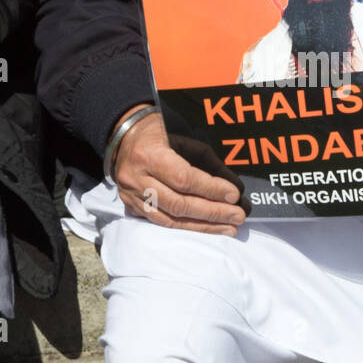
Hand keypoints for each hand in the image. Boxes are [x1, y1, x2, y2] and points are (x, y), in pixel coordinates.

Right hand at [110, 105, 246, 233]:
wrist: (123, 138)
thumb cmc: (157, 134)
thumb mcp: (184, 139)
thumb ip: (209, 163)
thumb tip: (234, 188)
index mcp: (148, 154)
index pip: (183, 178)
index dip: (211, 189)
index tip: (234, 194)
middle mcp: (136, 178)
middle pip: (179, 203)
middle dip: (213, 212)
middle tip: (238, 215)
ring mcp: (132, 196)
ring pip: (171, 219)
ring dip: (204, 226)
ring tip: (229, 227)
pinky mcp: (132, 208)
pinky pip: (162, 223)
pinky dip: (187, 227)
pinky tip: (207, 228)